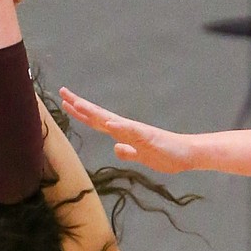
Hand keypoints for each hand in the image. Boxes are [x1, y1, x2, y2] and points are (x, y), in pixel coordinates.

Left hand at [58, 87, 193, 171]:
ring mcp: (137, 132)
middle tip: (63, 92)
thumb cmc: (166, 154)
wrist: (187, 154)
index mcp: (124, 133)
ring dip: (94, 112)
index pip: (98, 121)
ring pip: (111, 120)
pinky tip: (108, 122)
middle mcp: (128, 129)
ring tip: (78, 103)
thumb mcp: (141, 157)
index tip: (66, 102)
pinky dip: (119, 127)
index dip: (81, 112)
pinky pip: (132, 132)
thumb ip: (128, 152)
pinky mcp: (148, 138)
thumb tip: (116, 148)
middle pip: (99, 115)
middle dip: (80, 105)